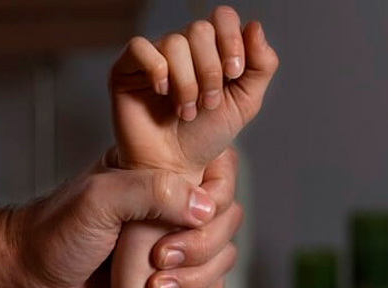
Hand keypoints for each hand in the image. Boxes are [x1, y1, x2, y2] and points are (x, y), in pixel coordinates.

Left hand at [0, 151, 219, 287]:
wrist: (30, 278)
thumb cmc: (54, 233)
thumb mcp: (99, 199)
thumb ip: (151, 192)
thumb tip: (205, 208)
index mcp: (155, 172)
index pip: (216, 170)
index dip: (215, 195)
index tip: (189, 218)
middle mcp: (168, 205)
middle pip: (226, 217)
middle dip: (202, 245)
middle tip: (160, 258)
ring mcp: (169, 242)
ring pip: (221, 254)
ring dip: (199, 276)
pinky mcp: (167, 277)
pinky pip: (209, 286)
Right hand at [110, 6, 277, 178]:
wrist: (174, 168)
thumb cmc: (204, 138)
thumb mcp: (244, 103)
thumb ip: (261, 66)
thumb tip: (254, 26)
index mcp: (210, 50)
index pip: (222, 18)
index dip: (231, 40)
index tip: (233, 73)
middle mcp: (181, 50)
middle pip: (199, 29)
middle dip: (210, 70)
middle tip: (207, 103)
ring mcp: (153, 58)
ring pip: (174, 43)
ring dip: (187, 82)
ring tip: (185, 111)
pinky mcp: (126, 70)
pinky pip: (139, 47)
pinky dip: (156, 69)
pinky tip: (161, 93)